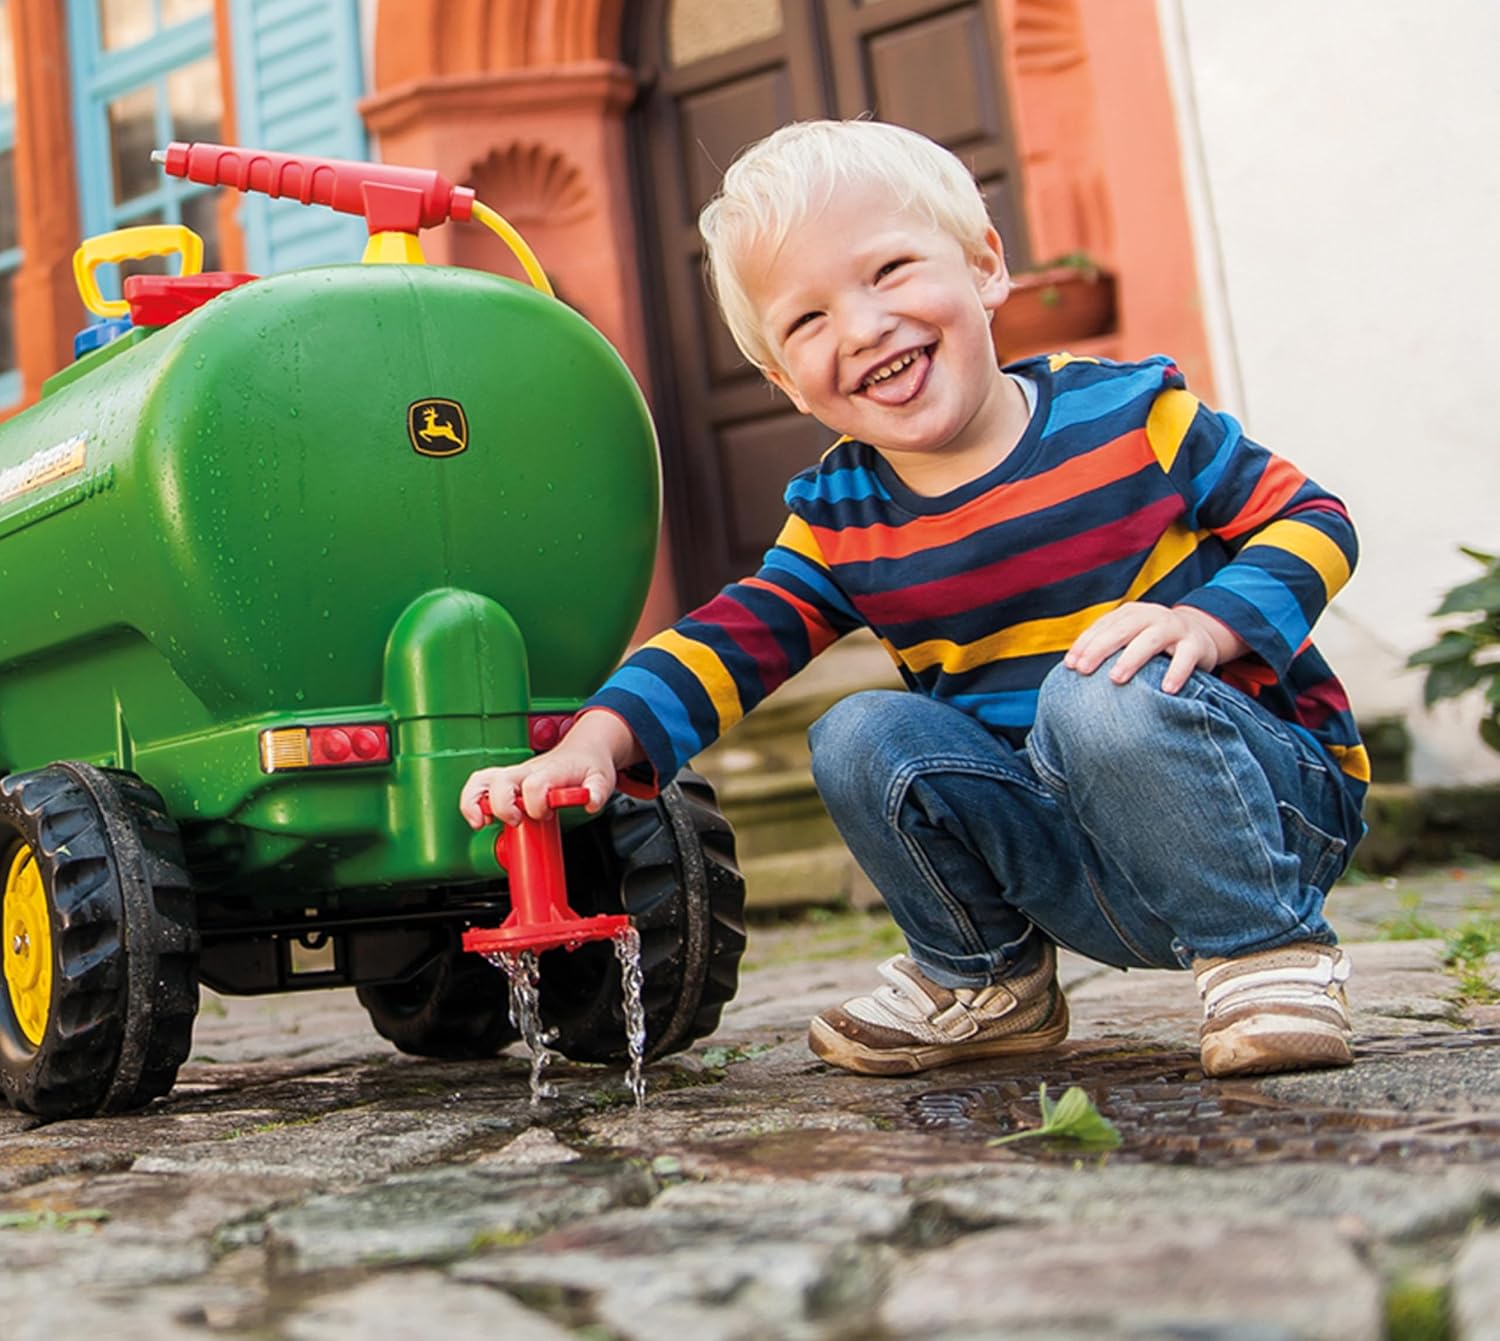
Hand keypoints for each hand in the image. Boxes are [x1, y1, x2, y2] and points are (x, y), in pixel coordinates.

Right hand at [458, 710, 637, 826]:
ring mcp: (513, 774)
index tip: (546, 816)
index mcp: (549, 771)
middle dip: (503, 807)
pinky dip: (471, 802)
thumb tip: (590, 803)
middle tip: (517, 822)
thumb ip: (598, 791)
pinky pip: (478, 785)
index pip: (534, 786)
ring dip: (474, 802)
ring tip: (480, 822)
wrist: (582, 750)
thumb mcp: (602, 778)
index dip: (536, 805)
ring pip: (480, 780)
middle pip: (499, 782)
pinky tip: (480, 819)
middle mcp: (526, 771)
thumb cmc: (587, 764)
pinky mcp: (505, 779)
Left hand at [1063, 602, 1246, 693]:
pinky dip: (1176, 672)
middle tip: (1084, 669)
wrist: (1200, 634)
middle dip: (1100, 648)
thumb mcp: (1130, 638)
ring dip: (1131, 658)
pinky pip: (1185, 657)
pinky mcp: (1196, 644)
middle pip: (1122, 630)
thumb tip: (1072, 669)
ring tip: (1115, 678)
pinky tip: (1166, 689)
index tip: (1070, 665)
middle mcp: (1151, 616)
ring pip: (1151, 640)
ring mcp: (1174, 628)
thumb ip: (1107, 647)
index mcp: (1130, 614)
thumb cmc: (1153, 642)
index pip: (1103, 627)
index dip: (1085, 644)